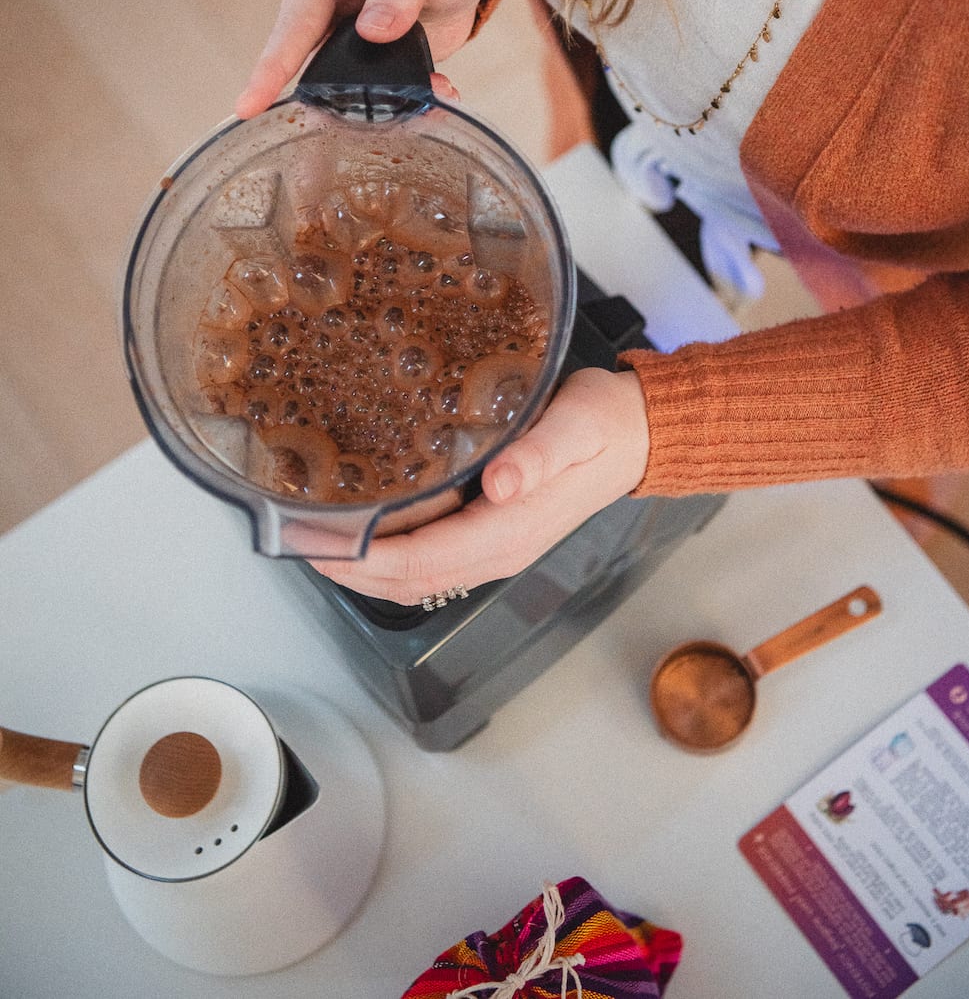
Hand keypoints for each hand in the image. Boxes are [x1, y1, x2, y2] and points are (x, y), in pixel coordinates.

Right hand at [235, 0, 491, 116]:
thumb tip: (371, 29)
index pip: (294, 24)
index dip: (271, 67)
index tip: (249, 106)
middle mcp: (324, 9)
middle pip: (303, 64)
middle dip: (317, 103)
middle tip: (320, 147)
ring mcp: (342, 40)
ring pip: (338, 86)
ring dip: (373, 106)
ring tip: (413, 114)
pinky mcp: (364, 63)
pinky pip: (372, 92)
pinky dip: (404, 103)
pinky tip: (437, 95)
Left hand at [307, 368, 650, 604]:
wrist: (638, 435)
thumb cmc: (605, 424)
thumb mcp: (576, 425)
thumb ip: (539, 454)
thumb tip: (503, 483)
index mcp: (508, 530)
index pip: (418, 560)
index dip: (359, 558)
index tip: (314, 542)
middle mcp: (496, 549)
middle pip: (405, 580)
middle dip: (345, 569)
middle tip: (293, 541)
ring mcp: (494, 546)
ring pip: (413, 576)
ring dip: (361, 568)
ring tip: (314, 539)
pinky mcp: (493, 531)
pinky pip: (429, 558)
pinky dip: (387, 555)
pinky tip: (364, 529)